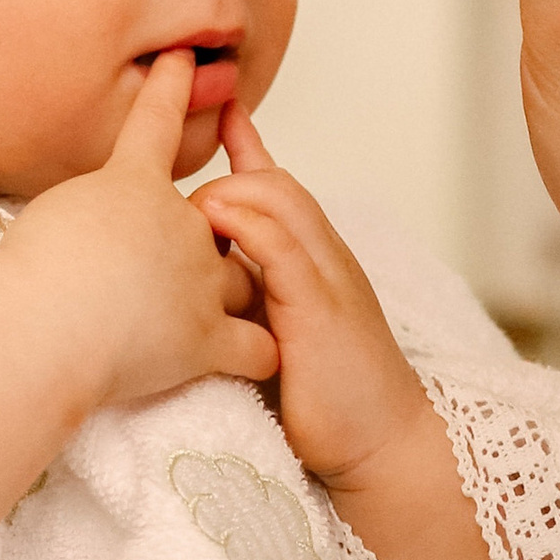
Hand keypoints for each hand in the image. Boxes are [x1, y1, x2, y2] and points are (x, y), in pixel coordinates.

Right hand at [0, 46, 279, 411]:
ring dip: (237, 294)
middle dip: (203, 240)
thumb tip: (91, 227)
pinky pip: (256, 347)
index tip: (186, 58)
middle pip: (215, 222)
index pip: (155, 125)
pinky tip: (268, 362)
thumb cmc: (29, 268)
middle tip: (151, 272)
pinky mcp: (206, 339)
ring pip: (244, 280)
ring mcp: (199, 282)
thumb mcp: (47, 212)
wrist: (44, 322)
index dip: (172, 89)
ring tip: (206, 316)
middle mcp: (181, 225)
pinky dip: (262, 354)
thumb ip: (85, 208)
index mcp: (133, 185)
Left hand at [193, 103, 430, 492]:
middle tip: (181, 193)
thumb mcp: (280, 336)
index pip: (280, 189)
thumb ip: (250, 302)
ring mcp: (327, 280)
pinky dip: (248, 228)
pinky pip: (282, 248)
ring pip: (280, 201)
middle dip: (229, 163)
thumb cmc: (324, 400)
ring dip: (230, 193)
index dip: (248, 148)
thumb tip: (197, 285)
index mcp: (315, 263)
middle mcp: (325, 259)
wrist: (379, 447)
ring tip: (192, 211)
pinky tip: (215, 229)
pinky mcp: (321, 310)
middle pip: (276, 182)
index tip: (219, 113)